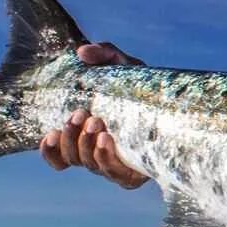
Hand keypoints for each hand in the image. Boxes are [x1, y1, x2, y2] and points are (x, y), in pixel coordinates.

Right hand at [38, 43, 149, 189]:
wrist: (177, 102)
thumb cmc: (141, 86)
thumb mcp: (122, 67)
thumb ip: (103, 54)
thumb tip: (82, 52)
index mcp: (86, 137)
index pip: (58, 156)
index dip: (50, 150)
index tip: (51, 132)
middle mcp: (97, 154)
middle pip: (72, 158)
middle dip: (72, 137)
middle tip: (81, 114)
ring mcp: (116, 165)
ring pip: (90, 165)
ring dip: (86, 144)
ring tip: (97, 121)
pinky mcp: (135, 172)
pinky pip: (115, 174)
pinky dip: (106, 157)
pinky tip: (107, 139)